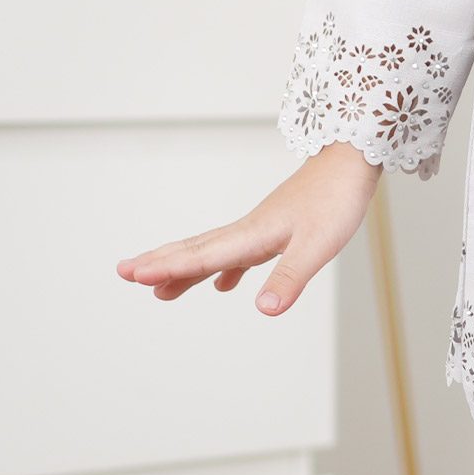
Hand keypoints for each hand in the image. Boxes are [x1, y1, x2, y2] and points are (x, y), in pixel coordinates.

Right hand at [116, 142, 381, 315]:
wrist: (351, 163)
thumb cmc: (336, 201)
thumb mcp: (318, 247)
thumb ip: (289, 278)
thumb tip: (263, 311)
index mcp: (252, 235)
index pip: (202, 256)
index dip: (168, 268)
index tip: (134, 275)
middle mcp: (248, 231)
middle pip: (194, 250)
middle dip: (158, 262)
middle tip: (123, 273)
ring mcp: (259, 229)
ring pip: (212, 251)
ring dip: (183, 268)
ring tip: (159, 289)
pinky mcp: (274, 229)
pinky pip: (237, 253)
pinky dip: (223, 269)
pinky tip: (226, 285)